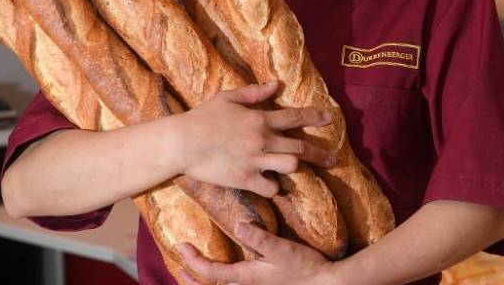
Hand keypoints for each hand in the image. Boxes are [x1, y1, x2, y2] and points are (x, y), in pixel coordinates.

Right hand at [177, 81, 335, 197]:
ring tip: (293, 167)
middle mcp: (262, 140)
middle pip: (300, 147)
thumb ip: (254, 93)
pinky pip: (271, 187)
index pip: (295, 117)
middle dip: (320, 154)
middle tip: (333, 159)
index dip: (315, 117)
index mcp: (260, 119)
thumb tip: (275, 84)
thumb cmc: (202, 117)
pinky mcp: (245, 179)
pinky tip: (269, 183)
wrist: (182, 142)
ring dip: (293, 166)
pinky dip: (273, 187)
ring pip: (290, 165)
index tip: (331, 118)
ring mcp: (255, 160)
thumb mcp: (228, 98)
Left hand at [178, 223, 337, 284]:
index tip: (183, 246)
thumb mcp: (282, 250)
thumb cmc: (304, 268)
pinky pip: (235, 284)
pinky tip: (227, 269)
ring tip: (196, 271)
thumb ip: (259, 238)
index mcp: (246, 277)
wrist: (324, 284)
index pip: (212, 271)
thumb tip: (238, 225)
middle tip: (179, 268)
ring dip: (206, 280)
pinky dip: (223, 279)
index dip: (194, 260)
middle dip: (192, 279)